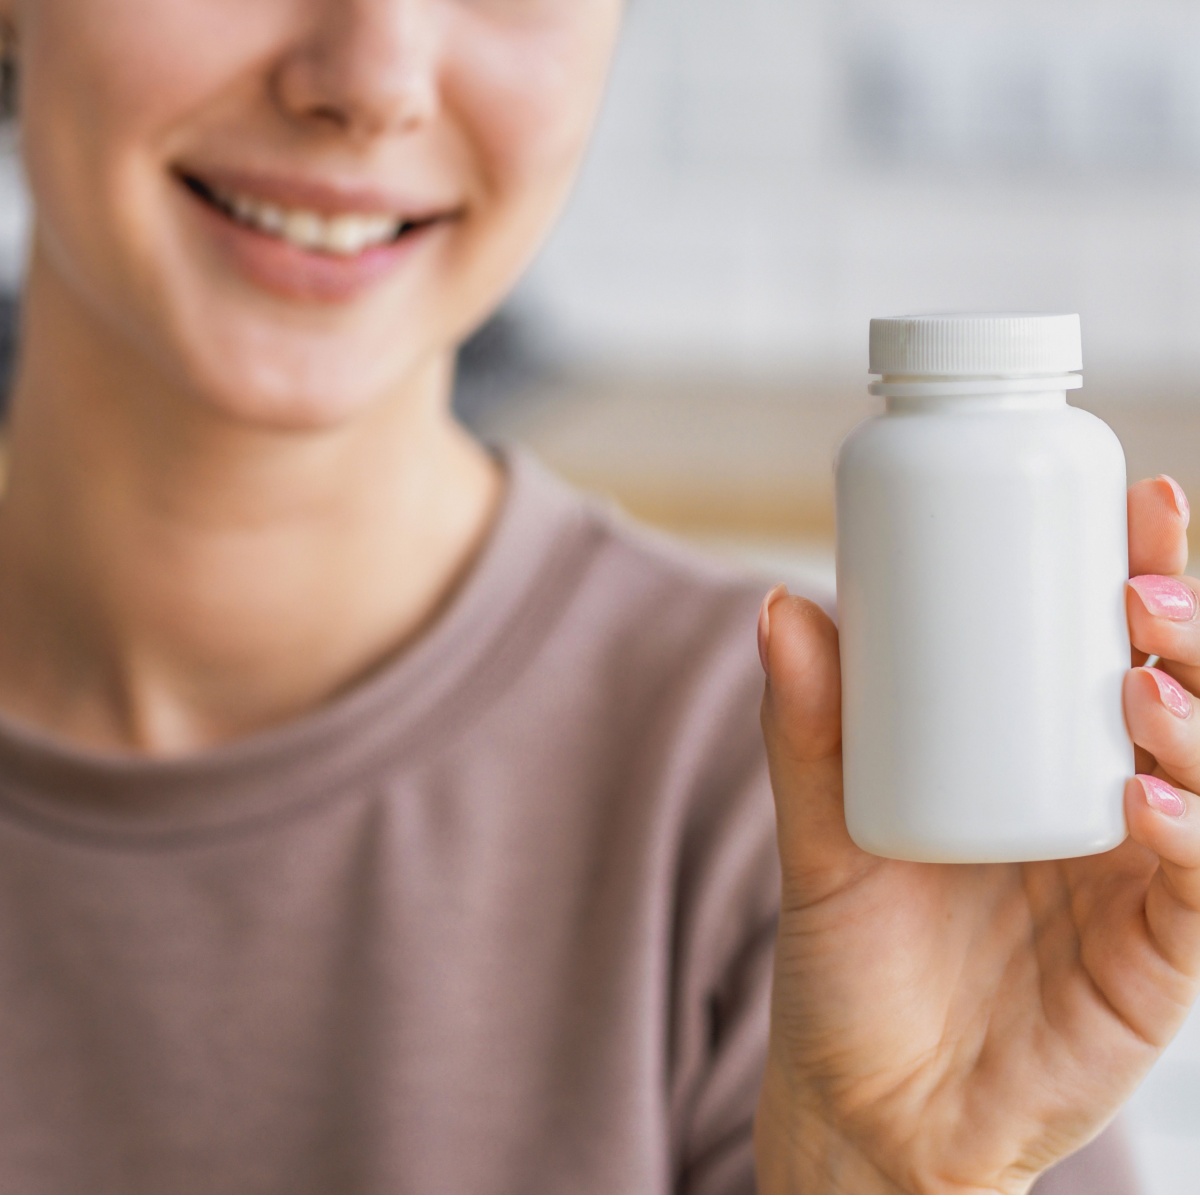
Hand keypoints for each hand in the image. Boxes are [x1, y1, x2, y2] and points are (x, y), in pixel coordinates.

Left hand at [754, 475, 1199, 1193]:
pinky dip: (1192, 833)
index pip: (1113, 645)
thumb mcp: (821, 831)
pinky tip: (1149, 798)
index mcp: (1040, 754)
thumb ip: (806, 730)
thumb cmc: (855, 957)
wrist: (870, 1101)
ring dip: (1198, 714)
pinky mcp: (1158, 956)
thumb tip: (779, 606)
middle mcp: (1109, 800)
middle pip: (1186, 691)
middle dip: (1188, 628)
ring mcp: (1142, 876)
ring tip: (1139, 680)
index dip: (1144, 570)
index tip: (1138, 501)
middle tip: (1140, 589)